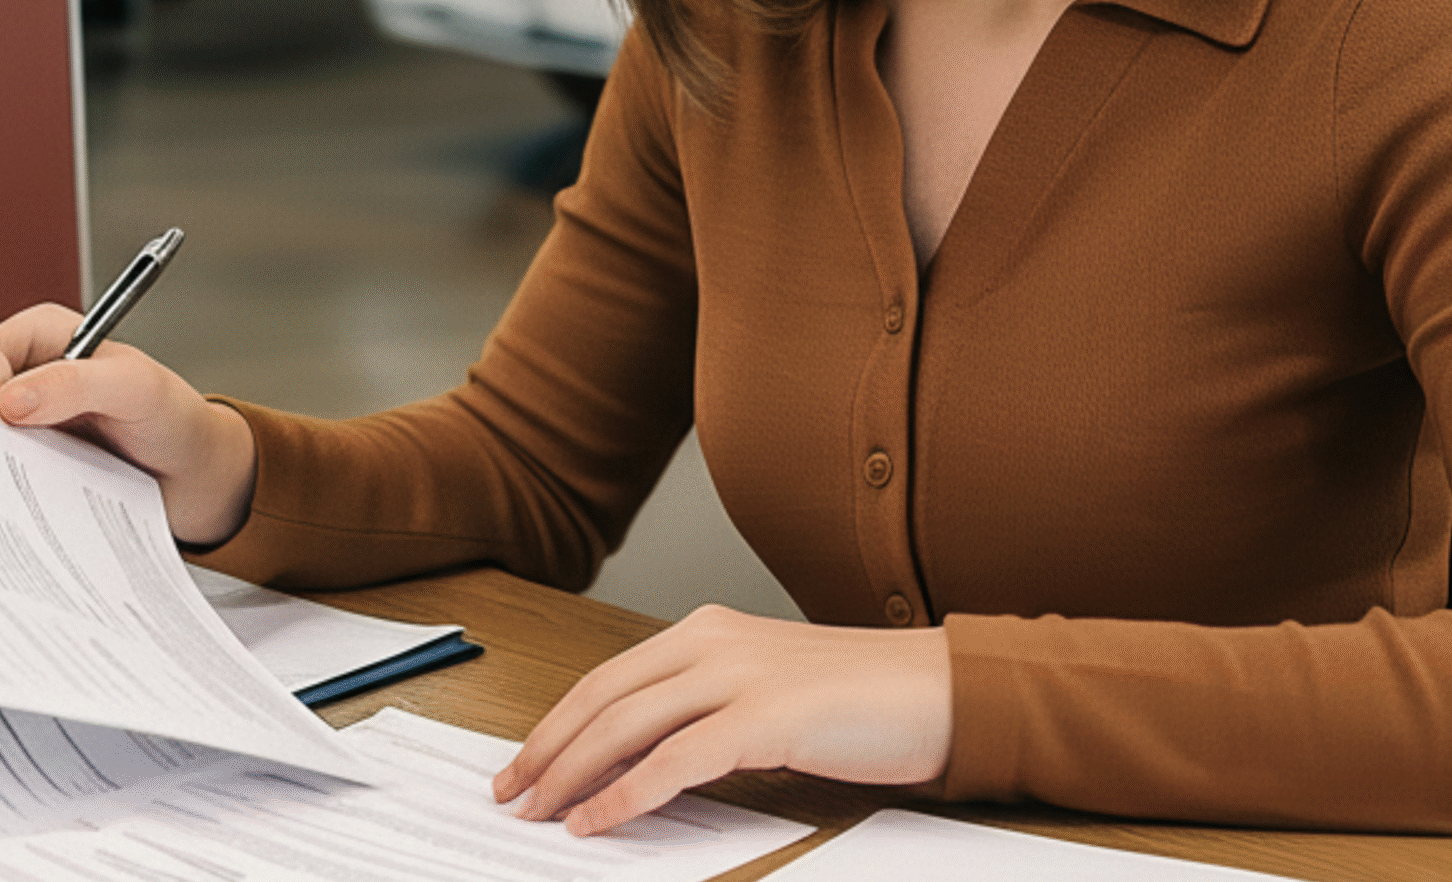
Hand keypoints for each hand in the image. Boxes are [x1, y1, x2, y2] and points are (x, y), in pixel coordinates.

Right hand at [0, 304, 256, 546]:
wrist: (195, 475)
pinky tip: (20, 509)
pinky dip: (3, 493)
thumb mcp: (135, 389)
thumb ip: (78, 384)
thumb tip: (9, 401)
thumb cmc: (172, 416)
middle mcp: (28, 377)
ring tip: (9, 488)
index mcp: (43, 337)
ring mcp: (26, 425)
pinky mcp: (31, 466)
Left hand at [490, 605, 952, 834]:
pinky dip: (626, 793)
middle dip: (546, 748)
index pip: (608, 676)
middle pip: (601, 697)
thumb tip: (634, 763)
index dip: (557, 721)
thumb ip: (703, 713)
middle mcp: (713, 642)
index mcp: (708, 630)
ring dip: (572, 774)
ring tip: (539, 812)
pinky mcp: (768, 718)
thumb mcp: (765, 694)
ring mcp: (739, 675)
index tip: (523, 762)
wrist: (942, 692)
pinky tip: (598, 820)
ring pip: (626, 725)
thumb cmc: (862, 700)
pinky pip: (676, 761)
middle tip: (509, 792)